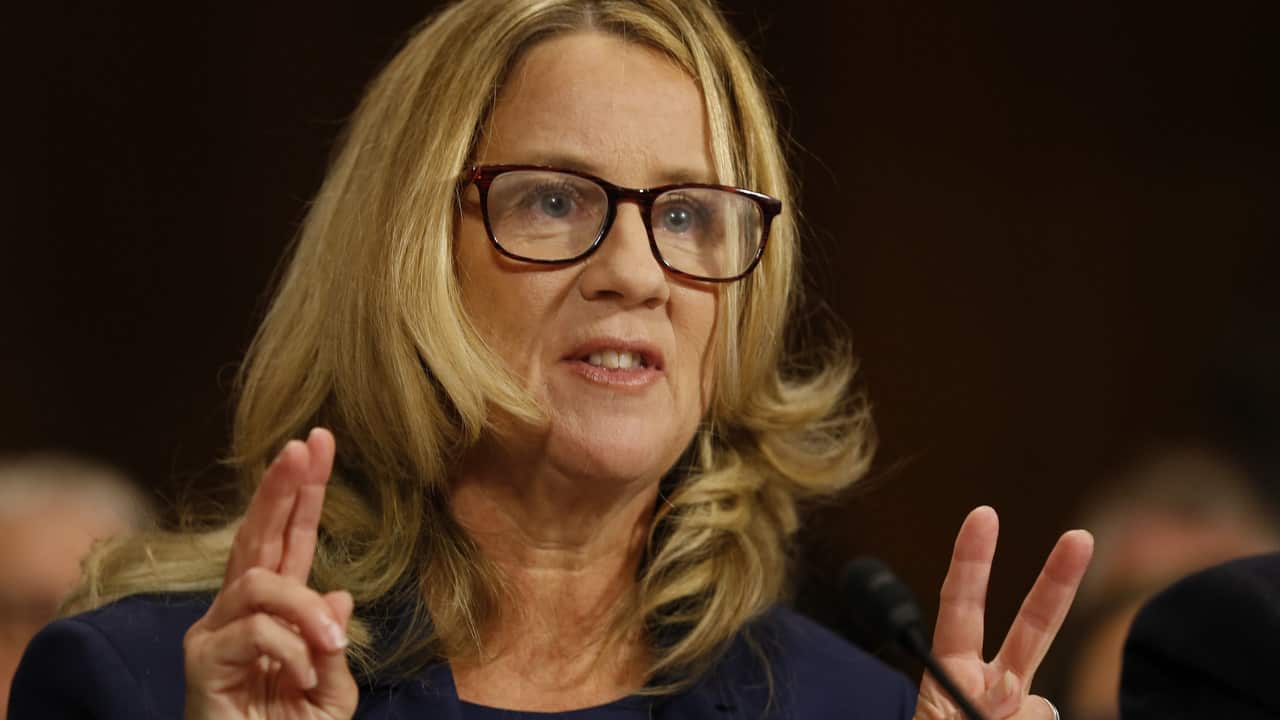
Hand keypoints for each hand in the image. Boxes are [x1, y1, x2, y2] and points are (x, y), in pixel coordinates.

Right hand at [183, 428, 357, 719]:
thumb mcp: (332, 692)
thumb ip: (334, 645)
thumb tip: (340, 592)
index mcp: (274, 612)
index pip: (289, 540)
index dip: (303, 492)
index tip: (317, 443)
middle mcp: (237, 613)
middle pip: (258, 535)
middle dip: (282, 487)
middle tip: (302, 445)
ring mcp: (214, 635)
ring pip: (259, 582)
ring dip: (304, 609)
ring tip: (329, 651)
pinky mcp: (201, 663)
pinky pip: (253, 631)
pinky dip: (290, 651)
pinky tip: (303, 677)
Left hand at [915, 506, 1092, 719]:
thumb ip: (971, 701)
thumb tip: (1025, 697)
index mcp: (953, 674)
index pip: (960, 606)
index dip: (971, 560)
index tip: (984, 514)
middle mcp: (993, 688)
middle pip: (1033, 627)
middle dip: (1057, 581)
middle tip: (1080, 537)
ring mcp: (1021, 712)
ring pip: (1038, 706)